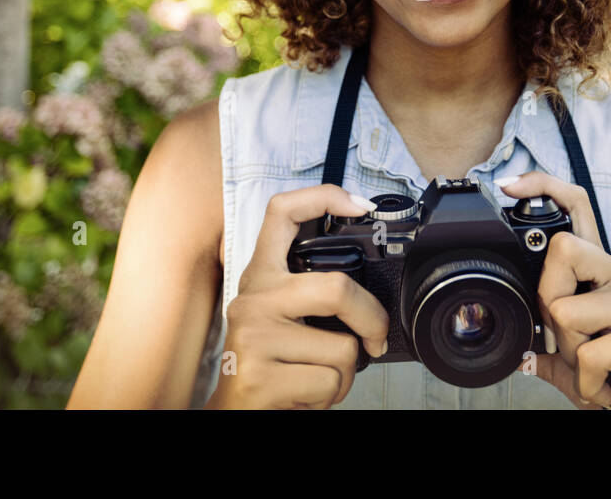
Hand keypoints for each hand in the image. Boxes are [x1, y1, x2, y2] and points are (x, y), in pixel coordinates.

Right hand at [205, 185, 390, 408]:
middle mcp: (253, 299)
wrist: (234, 413)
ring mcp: (253, 338)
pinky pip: (329, 382)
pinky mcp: (260, 378)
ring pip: (342, 349)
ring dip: (344, 374)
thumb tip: (367, 292)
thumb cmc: (269, 364)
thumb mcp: (279, 317)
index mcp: (261, 275)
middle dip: (371, 318)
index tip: (359, 206)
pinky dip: (330, 397)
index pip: (281, 212)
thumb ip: (308, 295)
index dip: (323, 197)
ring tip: (316, 375)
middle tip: (375, 337)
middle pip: (336, 288)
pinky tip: (304, 395)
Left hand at [498, 172, 610, 409]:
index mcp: (606, 270)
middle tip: (568, 342)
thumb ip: (553, 344)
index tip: (510, 185)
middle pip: (562, 251)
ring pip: (567, 312)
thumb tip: (521, 350)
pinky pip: (590, 355)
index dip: (544, 187)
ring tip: (592, 371)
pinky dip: (586, 383)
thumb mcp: (582, 353)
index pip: (578, 207)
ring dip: (569, 356)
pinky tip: (603, 388)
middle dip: (548, 305)